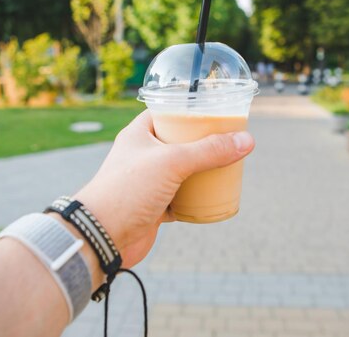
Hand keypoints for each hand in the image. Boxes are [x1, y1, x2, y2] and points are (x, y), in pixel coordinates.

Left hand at [73, 110, 254, 267]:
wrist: (101, 238)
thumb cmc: (128, 191)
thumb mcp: (172, 162)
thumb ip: (209, 151)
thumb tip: (247, 141)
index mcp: (139, 134)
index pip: (168, 113)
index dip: (191, 110)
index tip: (216, 112)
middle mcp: (143, 156)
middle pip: (180, 143)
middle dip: (204, 144)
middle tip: (229, 141)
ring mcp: (148, 182)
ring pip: (183, 172)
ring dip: (203, 171)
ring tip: (228, 166)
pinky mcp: (154, 207)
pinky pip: (182, 198)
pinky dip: (197, 198)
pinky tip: (215, 196)